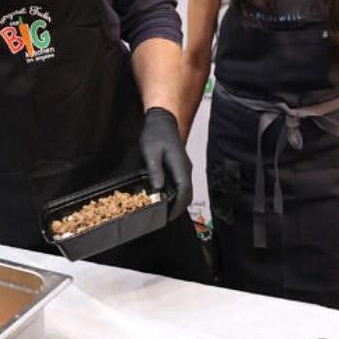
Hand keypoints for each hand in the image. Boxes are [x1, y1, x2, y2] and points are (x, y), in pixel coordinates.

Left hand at [139, 107, 192, 221]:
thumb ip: (155, 170)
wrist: (162, 120)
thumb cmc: (156, 133)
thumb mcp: (151, 151)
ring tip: (163, 211)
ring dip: (177, 202)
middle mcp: (186, 169)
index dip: (177, 207)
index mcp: (181, 166)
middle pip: (187, 194)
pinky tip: (164, 197)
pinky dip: (175, 194)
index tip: (167, 217)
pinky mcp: (180, 168)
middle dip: (178, 209)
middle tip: (164, 218)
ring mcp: (184, 168)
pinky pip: (181, 185)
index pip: (185, 192)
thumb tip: (158, 188)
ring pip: (185, 191)